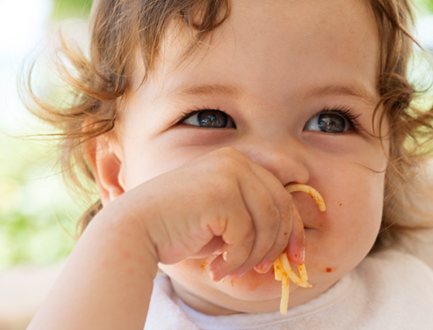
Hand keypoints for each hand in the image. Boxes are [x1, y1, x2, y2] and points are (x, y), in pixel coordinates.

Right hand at [106, 147, 304, 279]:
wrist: (135, 229)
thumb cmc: (179, 227)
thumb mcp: (225, 217)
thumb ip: (255, 218)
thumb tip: (294, 241)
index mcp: (239, 162)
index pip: (283, 196)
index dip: (295, 230)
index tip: (297, 258)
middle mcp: (237, 161)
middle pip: (281, 209)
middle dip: (276, 246)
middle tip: (261, 270)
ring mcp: (230, 173)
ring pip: (266, 225)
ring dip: (252, 257)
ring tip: (231, 270)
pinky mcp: (222, 192)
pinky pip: (246, 236)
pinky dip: (236, 260)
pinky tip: (216, 268)